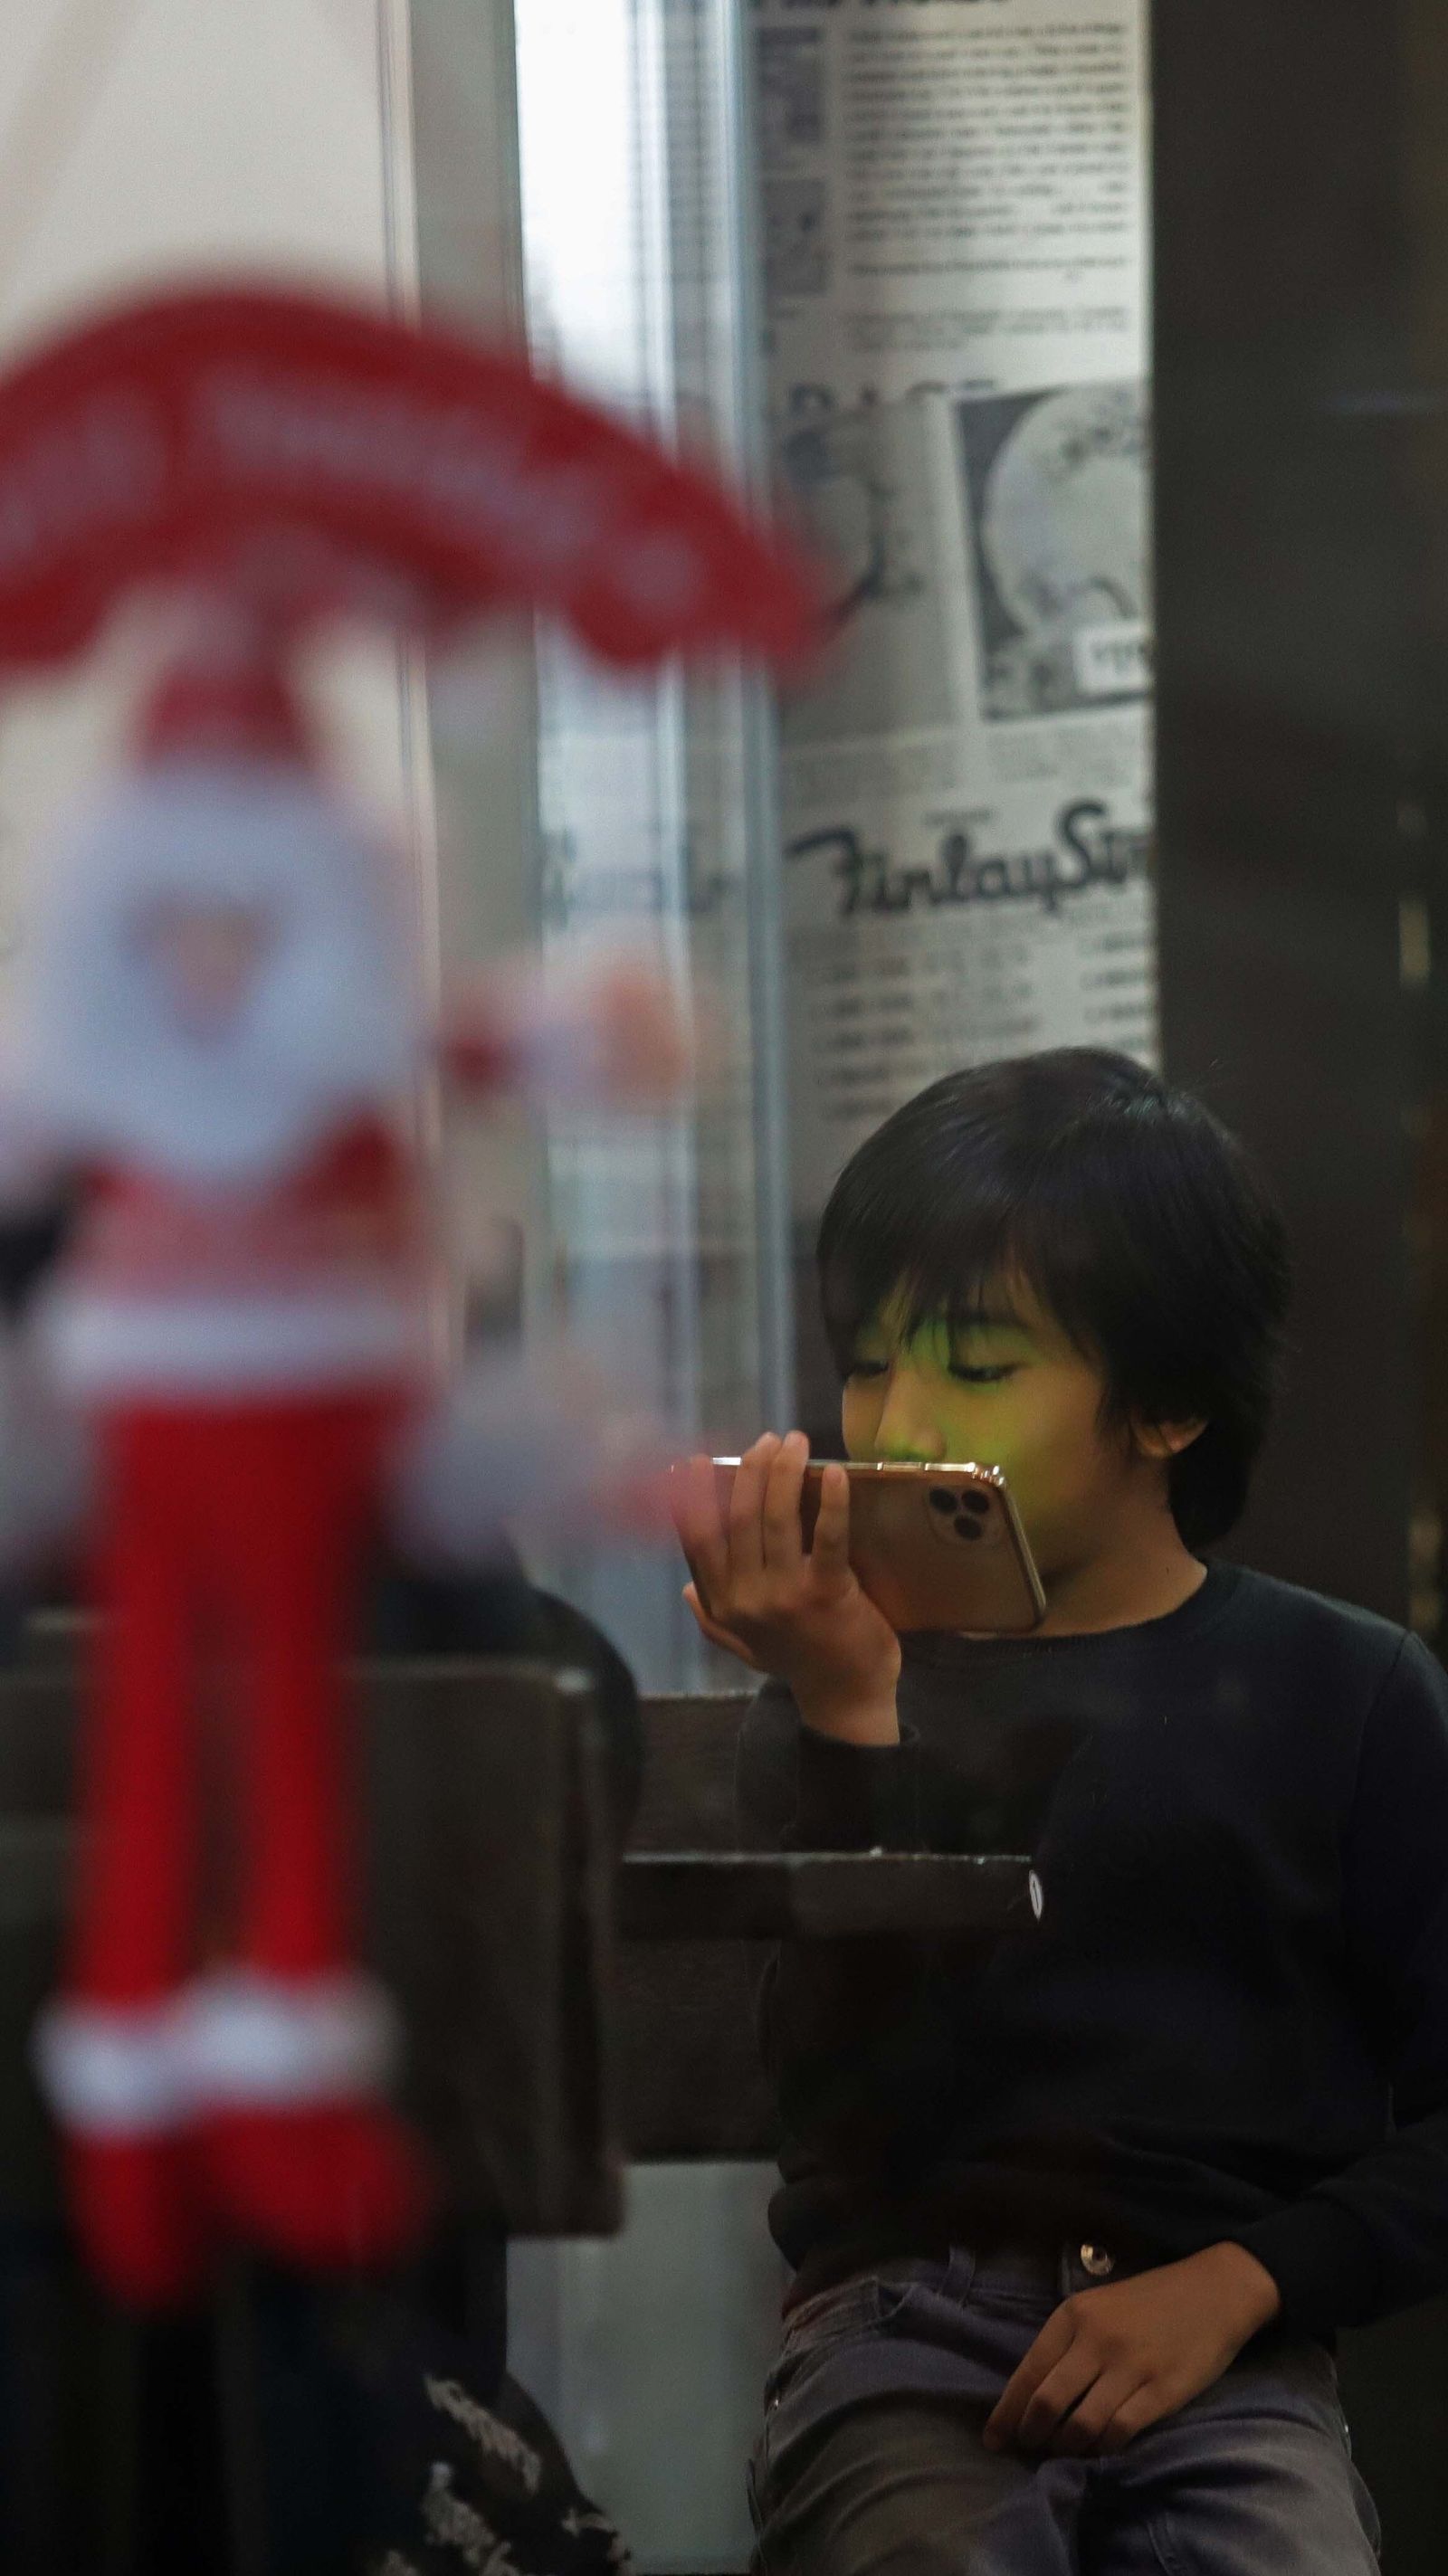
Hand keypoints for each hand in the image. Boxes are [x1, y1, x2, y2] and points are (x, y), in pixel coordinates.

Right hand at [671, 1432, 901, 1741]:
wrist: (845, 1696)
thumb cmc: (798, 1662)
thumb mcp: (744, 1646)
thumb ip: (711, 1618)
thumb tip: (684, 1588)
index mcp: (722, 1603)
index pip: (699, 1539)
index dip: (695, 1495)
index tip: (698, 1460)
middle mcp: (745, 1597)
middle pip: (739, 1517)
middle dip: (752, 1470)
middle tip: (770, 1441)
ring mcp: (784, 1595)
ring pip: (776, 1518)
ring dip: (784, 1472)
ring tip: (795, 1443)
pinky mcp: (826, 1593)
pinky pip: (826, 1536)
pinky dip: (830, 1501)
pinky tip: (835, 1474)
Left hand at [983, 2243, 1281, 2458]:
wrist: (1214, 2291)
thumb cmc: (1150, 2301)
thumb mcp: (1099, 2306)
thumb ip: (1068, 2342)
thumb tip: (1033, 2395)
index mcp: (1074, 2314)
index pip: (1028, 2372)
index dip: (1006, 2412)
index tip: (992, 2439)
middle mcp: (1097, 2339)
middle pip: (1048, 2402)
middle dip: (1031, 2434)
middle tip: (1029, 2449)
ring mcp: (1131, 2366)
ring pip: (1082, 2424)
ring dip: (1066, 2447)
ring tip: (1064, 2451)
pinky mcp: (1162, 2391)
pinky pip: (1121, 2432)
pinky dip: (1104, 2449)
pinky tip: (1101, 2450)